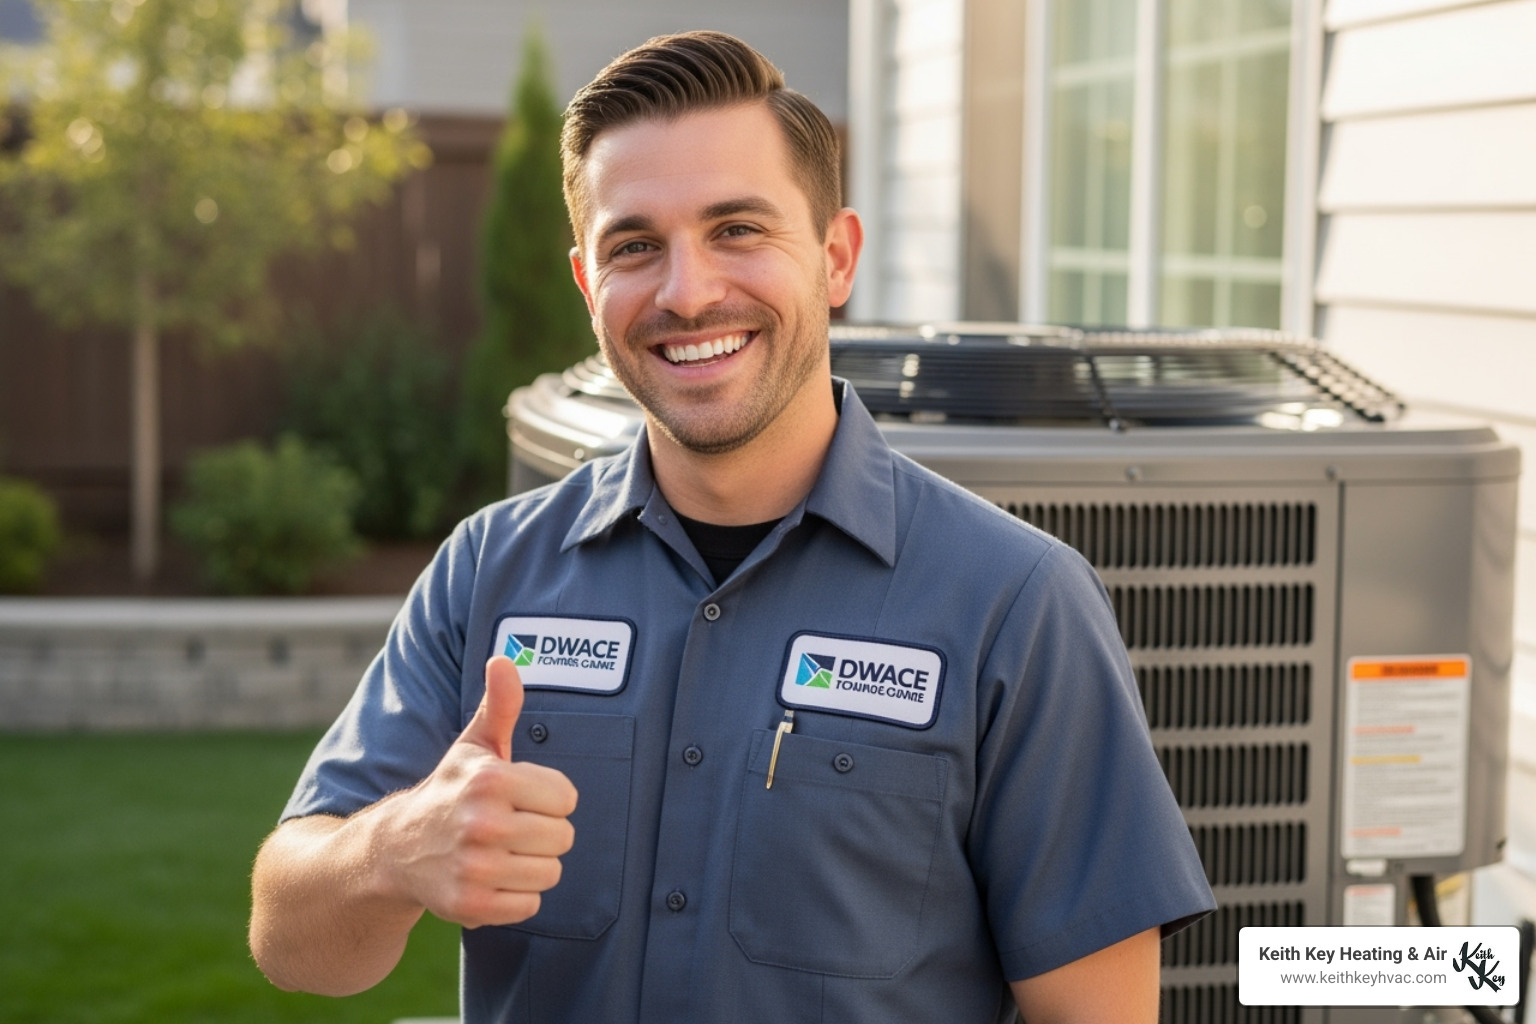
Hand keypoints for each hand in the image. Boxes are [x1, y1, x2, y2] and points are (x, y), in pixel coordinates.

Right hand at [375, 655, 577, 927]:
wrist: (396, 849)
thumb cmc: (449, 791)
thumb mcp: (474, 746)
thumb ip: (499, 705)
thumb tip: (505, 660)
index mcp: (490, 781)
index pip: (567, 798)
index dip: (548, 798)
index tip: (521, 798)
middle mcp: (482, 824)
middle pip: (563, 837)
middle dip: (543, 832)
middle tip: (510, 826)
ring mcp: (474, 868)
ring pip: (550, 872)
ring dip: (532, 865)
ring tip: (502, 851)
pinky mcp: (470, 906)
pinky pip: (530, 904)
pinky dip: (517, 895)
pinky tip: (492, 877)